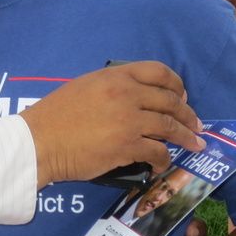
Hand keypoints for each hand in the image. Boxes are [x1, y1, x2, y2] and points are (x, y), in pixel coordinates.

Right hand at [19, 61, 204, 187]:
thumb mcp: (84, 87)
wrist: (39, 141)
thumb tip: (134, 97)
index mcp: (114, 77)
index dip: (176, 84)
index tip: (182, 95)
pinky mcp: (128, 146)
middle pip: (169, 100)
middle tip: (196, 124)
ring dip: (186, 137)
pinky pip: (158, 151)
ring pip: (170, 127)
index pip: (158, 71)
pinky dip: (164, 159)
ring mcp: (129, 120)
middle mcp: (126, 94)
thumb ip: (111, 87)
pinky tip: (161, 164)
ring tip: (195, 144)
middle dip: (188, 114)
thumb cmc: (55, 115)